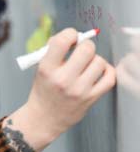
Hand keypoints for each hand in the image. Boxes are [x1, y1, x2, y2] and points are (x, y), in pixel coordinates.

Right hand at [2, 28, 115, 151]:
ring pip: (99, 62)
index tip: (70, 37)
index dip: (70, 34)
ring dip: (94, 59)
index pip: (62, 41)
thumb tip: (73, 36)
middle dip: (85, 45)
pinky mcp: (91, 98)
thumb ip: (54, 49)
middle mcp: (63, 79)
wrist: (44, 117)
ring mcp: (79, 90)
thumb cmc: (43, 88)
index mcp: (47, 68)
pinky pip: (109, 78)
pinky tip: (97, 71)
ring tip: (87, 63)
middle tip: (81, 49)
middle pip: (86, 50)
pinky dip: (106, 70)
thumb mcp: (41, 67)